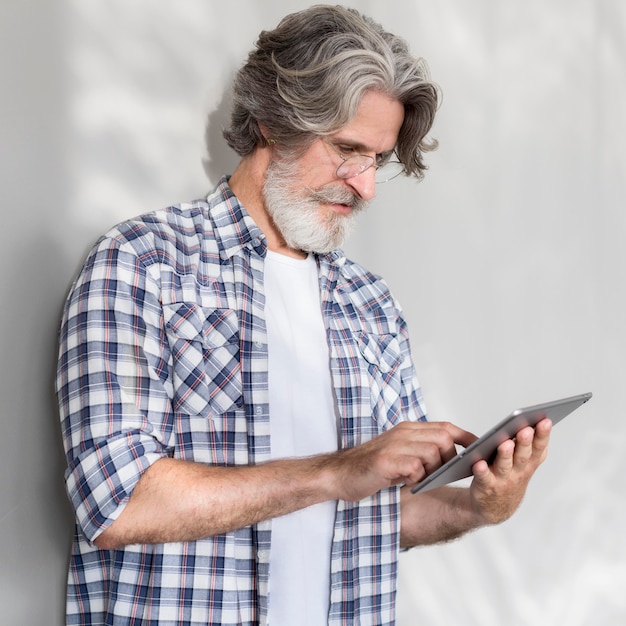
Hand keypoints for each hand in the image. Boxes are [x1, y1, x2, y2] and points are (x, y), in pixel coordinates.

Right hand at [328, 421, 476, 501]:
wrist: (338, 474)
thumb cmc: (370, 468)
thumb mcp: (399, 454)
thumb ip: (420, 451)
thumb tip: (451, 459)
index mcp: (406, 429)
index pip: (445, 427)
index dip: (465, 438)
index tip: (479, 449)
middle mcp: (402, 433)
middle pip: (443, 438)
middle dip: (449, 458)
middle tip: (438, 473)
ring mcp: (394, 446)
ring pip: (432, 452)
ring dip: (431, 470)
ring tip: (417, 479)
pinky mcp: (386, 461)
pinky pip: (415, 468)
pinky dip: (416, 478)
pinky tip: (404, 482)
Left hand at [469, 417, 552, 523]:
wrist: (495, 507)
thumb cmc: (510, 477)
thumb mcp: (526, 463)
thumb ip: (531, 445)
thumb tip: (538, 421)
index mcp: (528, 463)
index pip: (538, 447)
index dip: (543, 435)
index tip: (545, 421)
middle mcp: (518, 472)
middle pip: (523, 456)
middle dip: (525, 442)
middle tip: (526, 430)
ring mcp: (503, 480)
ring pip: (504, 466)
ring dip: (505, 455)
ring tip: (505, 443)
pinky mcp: (486, 486)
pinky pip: (484, 478)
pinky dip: (482, 471)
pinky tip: (479, 463)